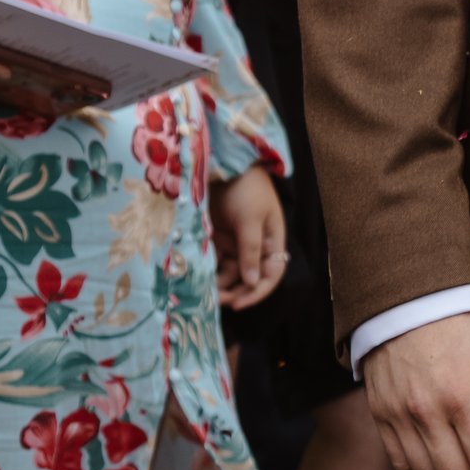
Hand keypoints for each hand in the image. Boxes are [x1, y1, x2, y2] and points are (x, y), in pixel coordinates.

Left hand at [210, 167, 284, 310]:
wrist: (226, 164)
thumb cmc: (246, 189)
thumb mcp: (251, 219)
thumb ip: (251, 250)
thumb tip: (252, 282)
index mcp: (272, 240)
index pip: (271, 274)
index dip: (258, 291)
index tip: (239, 304)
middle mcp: (255, 245)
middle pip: (250, 277)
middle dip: (237, 291)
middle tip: (218, 301)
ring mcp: (235, 242)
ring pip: (230, 273)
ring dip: (220, 284)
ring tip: (204, 291)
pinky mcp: (217, 238)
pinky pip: (214, 261)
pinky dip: (208, 271)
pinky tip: (197, 279)